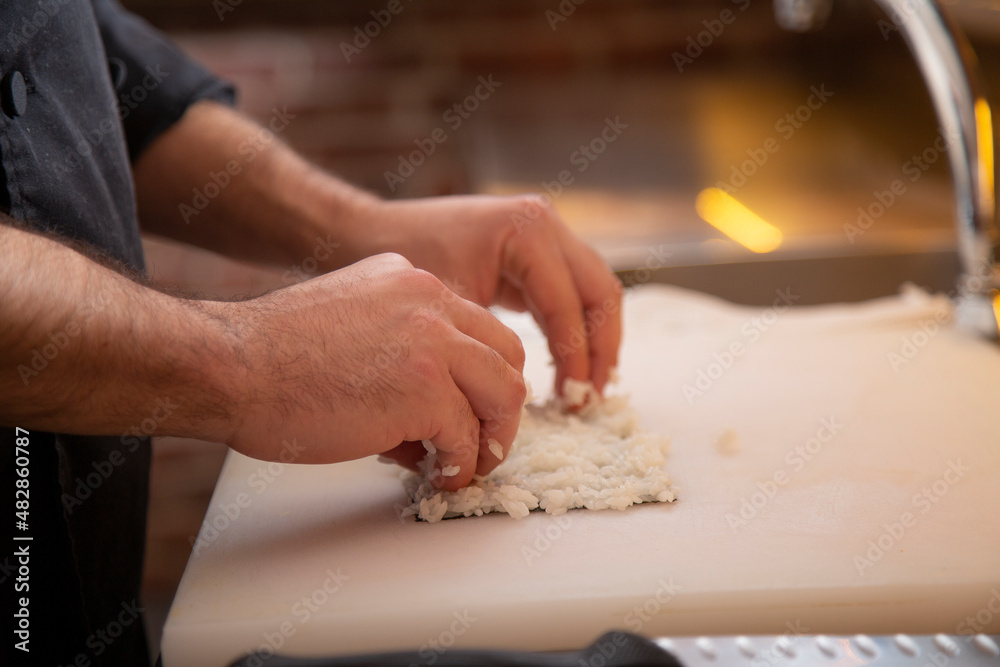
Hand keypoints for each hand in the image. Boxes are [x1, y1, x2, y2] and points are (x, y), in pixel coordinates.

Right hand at [225, 253, 525, 488]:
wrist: (231, 365)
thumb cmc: (273, 356)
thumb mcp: (350, 321)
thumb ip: (400, 346)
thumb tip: (436, 411)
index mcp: (411, 279)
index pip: (478, 327)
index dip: (481, 376)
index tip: (471, 409)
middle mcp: (430, 299)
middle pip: (507, 355)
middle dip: (500, 406)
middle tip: (482, 440)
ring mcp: (433, 342)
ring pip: (504, 393)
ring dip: (491, 438)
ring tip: (465, 463)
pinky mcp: (425, 388)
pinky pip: (467, 435)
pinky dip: (461, 464)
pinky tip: (440, 474)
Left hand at [362, 195, 622, 395]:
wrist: (367, 229)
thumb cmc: (399, 261)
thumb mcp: (446, 305)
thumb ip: (486, 347)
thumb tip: (513, 400)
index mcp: (527, 230)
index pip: (567, 305)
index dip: (575, 358)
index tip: (573, 401)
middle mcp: (543, 222)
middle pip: (600, 291)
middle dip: (601, 349)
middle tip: (591, 397)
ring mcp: (542, 231)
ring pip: (593, 290)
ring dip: (595, 340)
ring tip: (586, 388)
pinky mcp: (533, 249)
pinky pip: (570, 290)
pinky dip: (574, 327)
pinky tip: (567, 367)